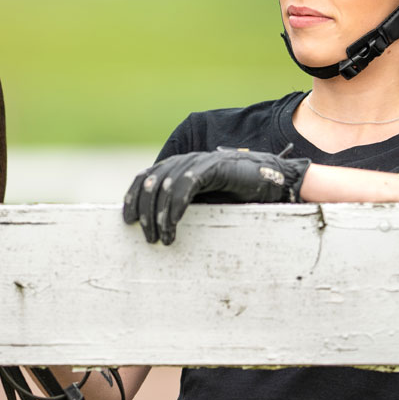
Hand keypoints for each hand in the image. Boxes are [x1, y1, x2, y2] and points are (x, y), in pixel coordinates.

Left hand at [122, 149, 309, 244]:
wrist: (272, 181)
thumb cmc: (238, 193)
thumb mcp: (204, 202)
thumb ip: (183, 205)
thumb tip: (158, 226)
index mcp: (179, 166)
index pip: (146, 177)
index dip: (132, 197)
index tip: (126, 221)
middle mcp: (186, 161)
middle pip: (151, 183)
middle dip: (145, 212)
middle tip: (147, 237)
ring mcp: (200, 162)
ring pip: (167, 185)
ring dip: (161, 215)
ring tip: (162, 238)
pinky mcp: (214, 167)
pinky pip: (187, 185)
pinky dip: (177, 205)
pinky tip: (175, 223)